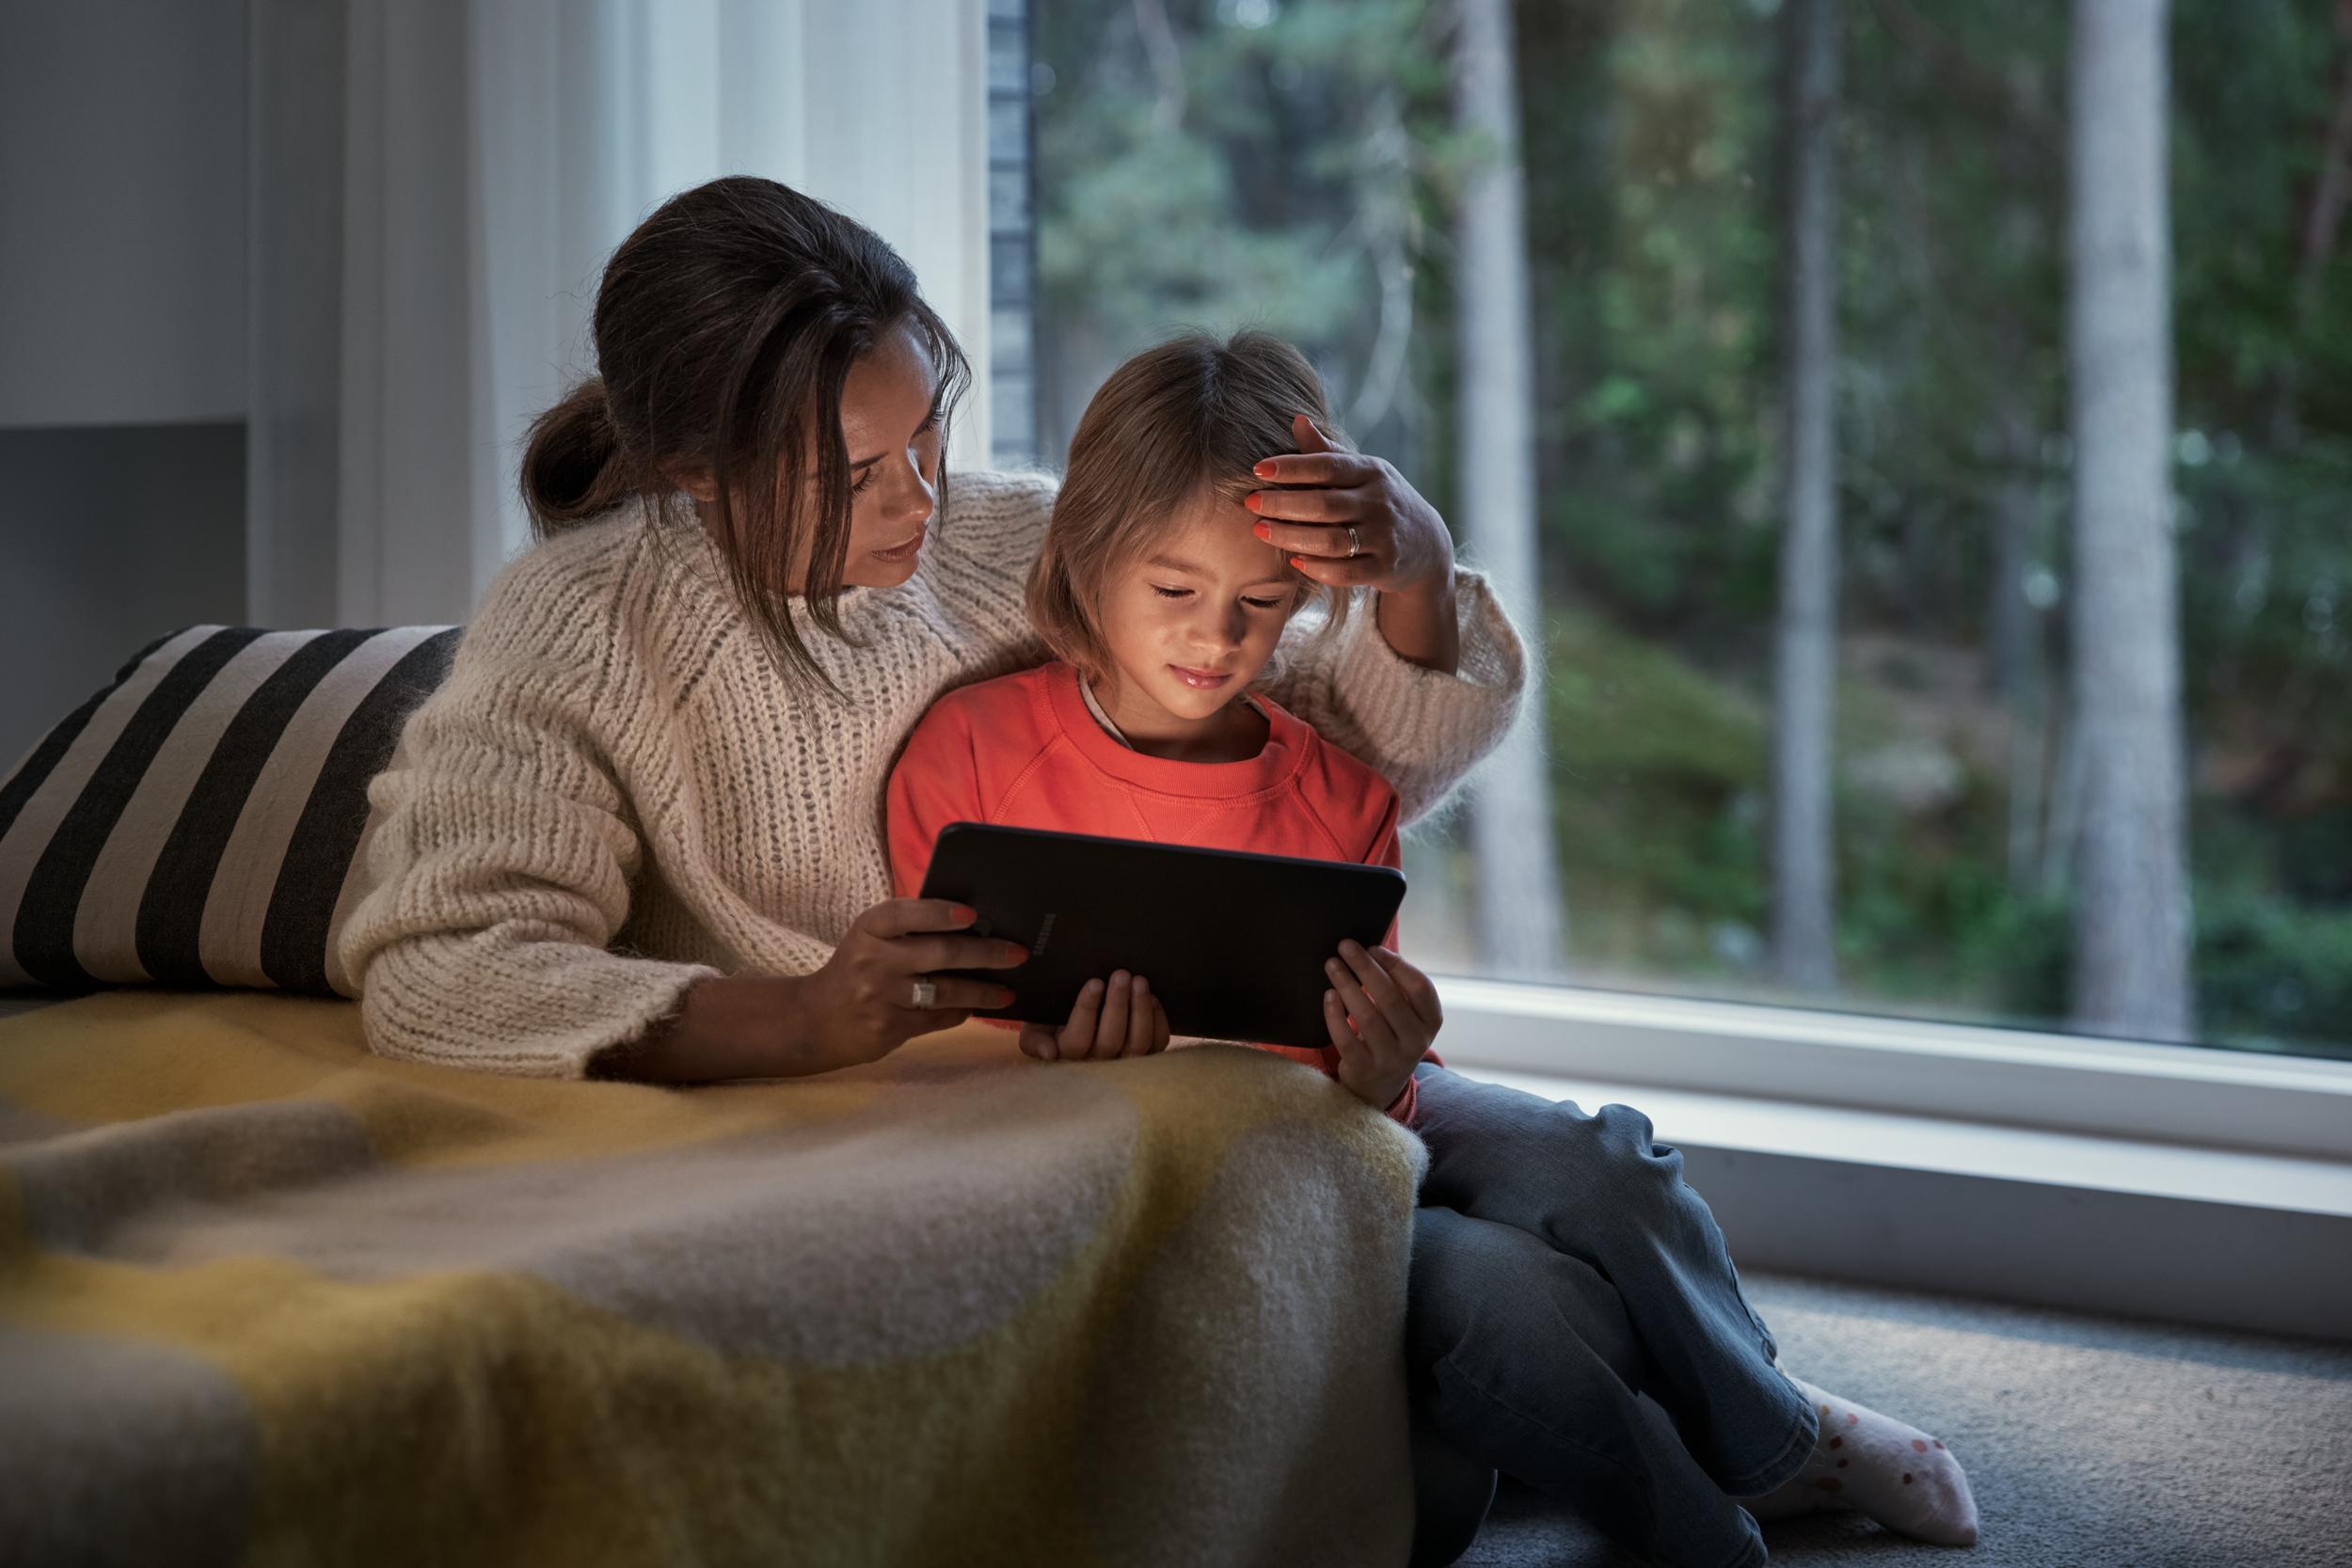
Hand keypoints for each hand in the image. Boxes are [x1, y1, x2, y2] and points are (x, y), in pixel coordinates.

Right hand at [796, 898, 1026, 1069]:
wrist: (815, 1019)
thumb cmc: (856, 969)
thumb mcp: (871, 939)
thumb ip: (909, 929)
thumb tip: (974, 923)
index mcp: (869, 929)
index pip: (905, 913)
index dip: (939, 913)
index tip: (972, 914)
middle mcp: (872, 960)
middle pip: (939, 953)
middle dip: (985, 953)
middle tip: (1017, 953)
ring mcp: (880, 997)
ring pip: (944, 991)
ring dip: (982, 991)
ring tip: (1009, 991)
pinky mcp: (888, 1028)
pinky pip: (936, 1018)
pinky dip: (960, 1012)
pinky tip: (976, 1008)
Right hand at [1018, 971, 1169, 1061]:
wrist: (1073, 1024)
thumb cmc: (1052, 1024)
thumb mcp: (1035, 1029)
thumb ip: (1034, 1040)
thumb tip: (1049, 1053)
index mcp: (1067, 1055)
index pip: (1077, 1039)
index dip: (1087, 1010)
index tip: (1094, 982)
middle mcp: (1097, 1063)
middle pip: (1111, 1040)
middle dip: (1117, 1005)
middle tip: (1121, 974)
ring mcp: (1124, 1061)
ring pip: (1138, 1043)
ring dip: (1140, 1010)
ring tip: (1139, 981)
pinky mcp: (1147, 1055)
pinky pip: (1157, 1043)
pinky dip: (1158, 1020)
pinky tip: (1152, 998)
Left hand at [1247, 414, 1456, 597]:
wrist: (1426, 542)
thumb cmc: (1379, 500)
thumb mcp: (1362, 471)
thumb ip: (1327, 451)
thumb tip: (1296, 420)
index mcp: (1371, 472)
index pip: (1328, 466)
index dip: (1292, 467)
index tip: (1258, 468)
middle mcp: (1378, 503)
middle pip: (1324, 504)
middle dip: (1283, 503)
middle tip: (1250, 501)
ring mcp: (1383, 537)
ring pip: (1331, 540)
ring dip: (1291, 536)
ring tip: (1260, 530)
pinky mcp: (1383, 568)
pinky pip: (1345, 572)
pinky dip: (1317, 567)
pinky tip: (1293, 561)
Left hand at [1322, 942, 1443, 1112]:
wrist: (1379, 1087)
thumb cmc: (1391, 1036)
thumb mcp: (1406, 1017)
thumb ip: (1397, 987)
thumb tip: (1368, 950)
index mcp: (1431, 1022)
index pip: (1420, 988)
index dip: (1397, 965)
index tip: (1373, 947)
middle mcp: (1416, 1042)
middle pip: (1390, 999)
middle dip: (1365, 968)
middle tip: (1344, 946)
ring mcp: (1391, 1059)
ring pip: (1368, 1018)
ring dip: (1347, 986)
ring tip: (1332, 965)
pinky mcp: (1365, 1070)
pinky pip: (1347, 1040)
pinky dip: (1335, 1015)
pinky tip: (1328, 995)